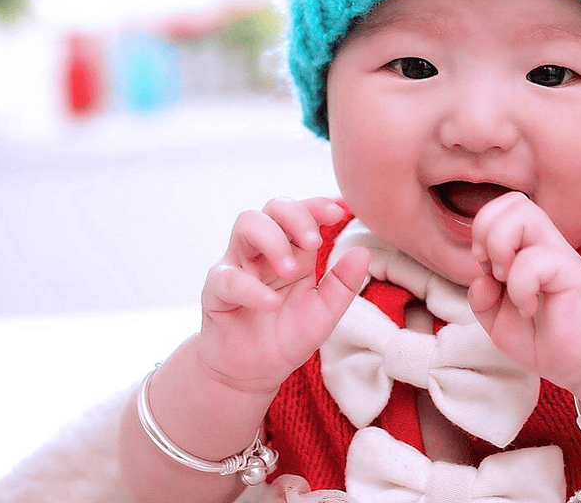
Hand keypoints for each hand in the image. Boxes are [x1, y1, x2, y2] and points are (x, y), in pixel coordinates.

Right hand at [197, 197, 369, 392]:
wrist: (254, 373)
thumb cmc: (288, 336)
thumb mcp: (325, 312)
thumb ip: (343, 284)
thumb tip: (363, 252)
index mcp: (294, 251)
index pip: (301, 213)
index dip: (317, 206)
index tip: (338, 212)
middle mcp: (265, 252)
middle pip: (273, 208)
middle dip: (295, 216)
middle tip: (314, 242)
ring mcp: (239, 266)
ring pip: (246, 225)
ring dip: (273, 239)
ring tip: (291, 269)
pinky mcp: (217, 291)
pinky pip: (229, 278)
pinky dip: (252, 288)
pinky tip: (272, 303)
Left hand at [466, 192, 580, 392]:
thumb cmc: (545, 338)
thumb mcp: (498, 322)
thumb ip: (481, 299)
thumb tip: (479, 279)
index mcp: (526, 248)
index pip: (500, 208)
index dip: (481, 232)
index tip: (485, 269)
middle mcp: (544, 244)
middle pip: (512, 201)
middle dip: (486, 232)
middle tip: (494, 271)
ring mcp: (559, 255)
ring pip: (524, 214)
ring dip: (500, 249)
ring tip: (508, 282)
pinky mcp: (573, 273)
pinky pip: (535, 260)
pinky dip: (519, 287)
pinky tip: (528, 308)